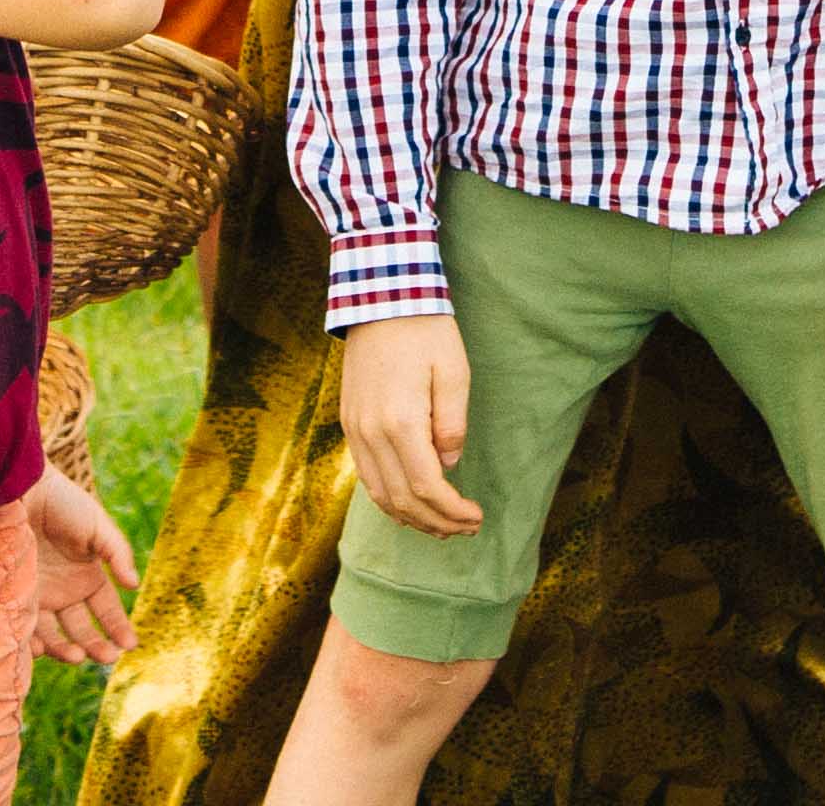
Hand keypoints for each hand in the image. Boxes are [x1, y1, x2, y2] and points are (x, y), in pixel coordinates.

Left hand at [24, 461, 140, 663]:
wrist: (20, 491)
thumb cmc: (62, 504)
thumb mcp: (97, 526)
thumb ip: (118, 554)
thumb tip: (135, 585)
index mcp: (88, 577)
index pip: (107, 611)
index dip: (120, 629)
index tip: (130, 645)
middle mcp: (64, 593)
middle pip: (83, 630)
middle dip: (97, 647)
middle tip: (108, 657)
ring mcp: (39, 598)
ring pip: (55, 636)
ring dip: (67, 650)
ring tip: (77, 655)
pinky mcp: (13, 598)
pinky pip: (24, 628)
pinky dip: (33, 643)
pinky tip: (44, 647)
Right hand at [339, 315, 479, 537]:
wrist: (380, 297)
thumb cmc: (425, 331)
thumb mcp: (454, 372)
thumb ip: (452, 423)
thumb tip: (449, 464)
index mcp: (400, 422)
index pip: (427, 487)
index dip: (453, 511)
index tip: (476, 517)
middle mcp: (371, 433)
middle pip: (402, 500)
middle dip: (436, 522)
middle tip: (465, 528)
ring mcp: (354, 429)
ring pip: (379, 493)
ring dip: (411, 517)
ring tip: (441, 525)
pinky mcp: (348, 422)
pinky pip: (365, 475)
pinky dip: (388, 498)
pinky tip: (408, 503)